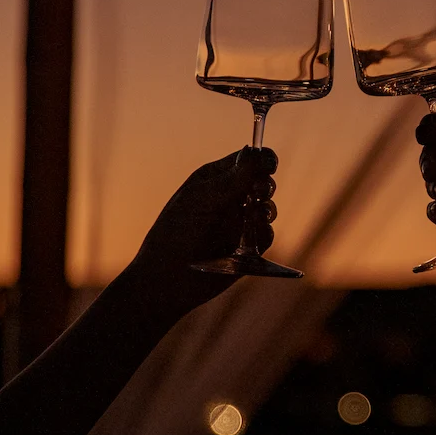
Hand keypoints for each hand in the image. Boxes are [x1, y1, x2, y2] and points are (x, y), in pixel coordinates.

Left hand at [132, 147, 277, 304]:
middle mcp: (230, 199)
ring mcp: (239, 223)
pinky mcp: (248, 249)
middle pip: (263, 181)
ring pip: (268, 208)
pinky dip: (262, 235)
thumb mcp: (199, 200)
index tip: (269, 164)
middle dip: (265, 185)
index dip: (261, 160)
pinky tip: (248, 241)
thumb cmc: (174, 234)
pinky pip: (266, 235)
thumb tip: (257, 155)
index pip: (247, 161)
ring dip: (266, 210)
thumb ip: (230, 180)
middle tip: (257, 192)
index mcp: (215, 180)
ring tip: (254, 215)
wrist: (166, 279)